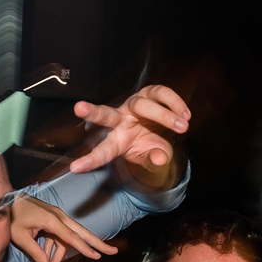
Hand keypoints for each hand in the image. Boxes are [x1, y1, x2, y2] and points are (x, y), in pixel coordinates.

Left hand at [9, 195, 116, 261]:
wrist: (5, 200)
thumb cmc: (11, 217)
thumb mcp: (20, 237)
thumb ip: (35, 253)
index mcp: (52, 220)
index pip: (72, 237)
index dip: (85, 248)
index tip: (97, 256)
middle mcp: (58, 217)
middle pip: (82, 232)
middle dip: (97, 243)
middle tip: (113, 251)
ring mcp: (56, 217)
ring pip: (66, 239)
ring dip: (59, 257)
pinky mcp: (51, 219)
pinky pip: (57, 237)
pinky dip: (52, 249)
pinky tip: (45, 260)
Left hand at [69, 85, 189, 189]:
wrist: (164, 131)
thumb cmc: (152, 148)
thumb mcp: (154, 160)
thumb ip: (154, 162)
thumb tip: (159, 160)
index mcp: (117, 142)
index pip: (103, 152)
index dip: (91, 160)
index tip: (75, 168)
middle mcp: (120, 120)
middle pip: (105, 115)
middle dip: (92, 112)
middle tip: (79, 108)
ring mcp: (133, 104)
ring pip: (143, 105)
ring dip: (165, 116)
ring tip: (183, 127)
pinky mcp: (149, 92)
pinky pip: (161, 93)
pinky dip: (176, 104)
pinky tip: (186, 115)